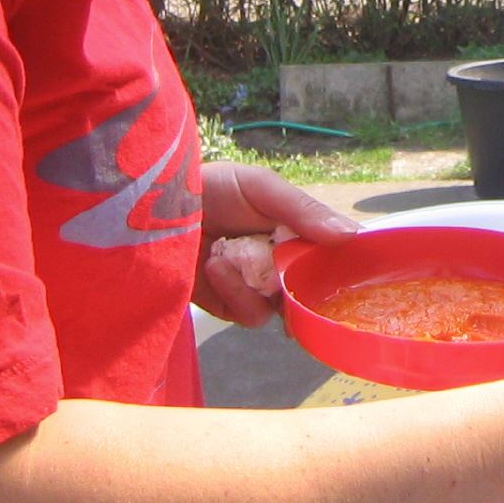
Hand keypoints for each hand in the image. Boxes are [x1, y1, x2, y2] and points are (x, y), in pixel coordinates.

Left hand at [192, 160, 357, 325]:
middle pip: (311, 288)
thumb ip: (303, 210)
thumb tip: (351, 235)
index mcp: (293, 232)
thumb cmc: (210, 187)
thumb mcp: (260, 187)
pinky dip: (237, 293)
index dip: (340, 262)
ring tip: (227, 257)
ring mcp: (255, 287)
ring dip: (258, 284)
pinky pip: (251, 315)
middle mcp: (279, 263)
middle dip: (305, 284)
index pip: (329, 254)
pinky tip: (215, 267)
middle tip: (287, 269)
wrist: (152, 208)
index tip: (349, 266)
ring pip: (283, 307)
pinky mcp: (229, 306)